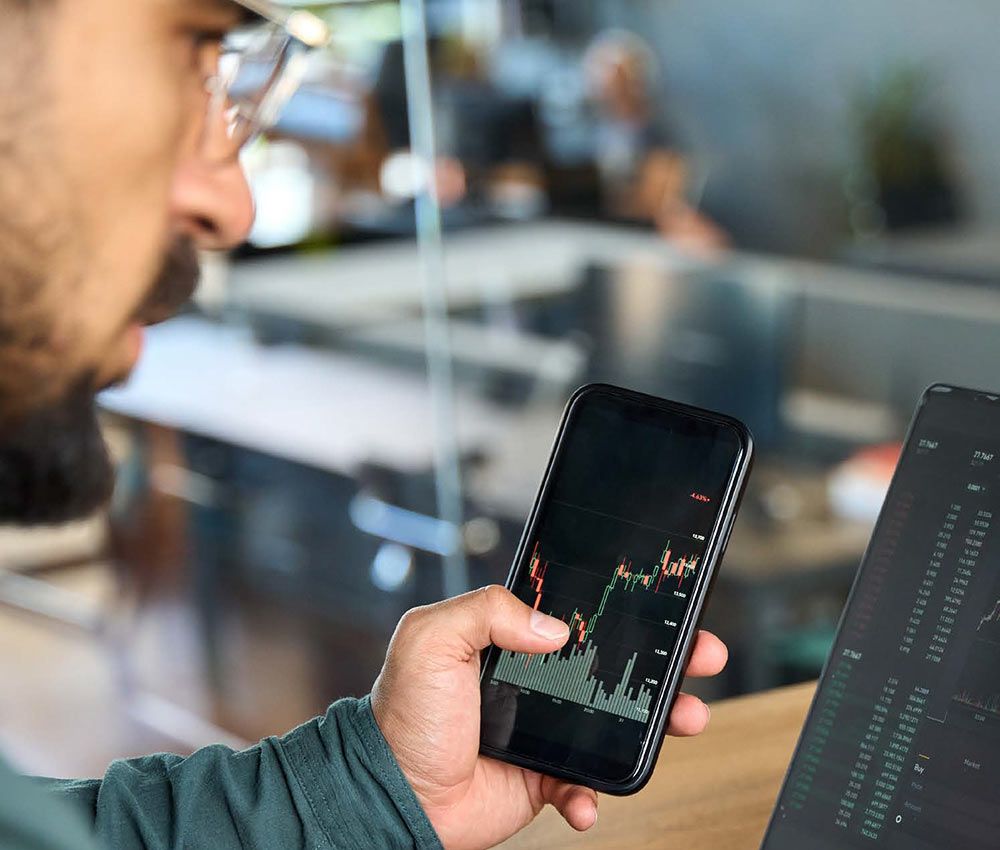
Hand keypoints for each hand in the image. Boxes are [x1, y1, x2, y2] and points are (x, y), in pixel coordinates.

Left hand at [371, 585, 727, 849]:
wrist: (391, 792)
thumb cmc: (403, 714)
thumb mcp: (432, 639)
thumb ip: (488, 610)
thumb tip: (552, 626)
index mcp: (511, 641)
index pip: (580, 618)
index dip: (625, 612)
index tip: (665, 606)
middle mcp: (535, 682)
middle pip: (614, 666)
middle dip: (664, 662)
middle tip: (700, 656)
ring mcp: (544, 730)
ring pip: (617, 723)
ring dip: (657, 722)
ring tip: (686, 719)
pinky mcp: (542, 777)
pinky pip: (586, 784)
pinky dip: (595, 795)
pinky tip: (584, 798)